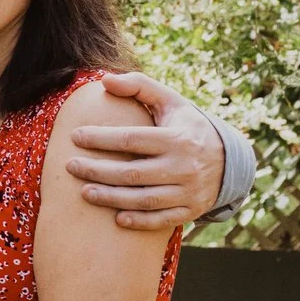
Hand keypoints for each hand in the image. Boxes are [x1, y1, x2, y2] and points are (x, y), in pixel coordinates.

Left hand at [67, 71, 223, 230]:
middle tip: (70, 166)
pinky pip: (162, 220)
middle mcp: (185, 166)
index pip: (132, 139)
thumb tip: (105, 80)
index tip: (75, 136)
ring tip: (84, 192)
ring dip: (111, 198)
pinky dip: (139, 221)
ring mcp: (189, 191)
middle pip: (132, 173)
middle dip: (97, 170)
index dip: (101, 138)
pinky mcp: (191, 210)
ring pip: (144, 199)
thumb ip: (139, 86)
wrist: (229, 159)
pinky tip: (116, 218)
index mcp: (178, 138)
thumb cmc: (187, 126)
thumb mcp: (171, 102)